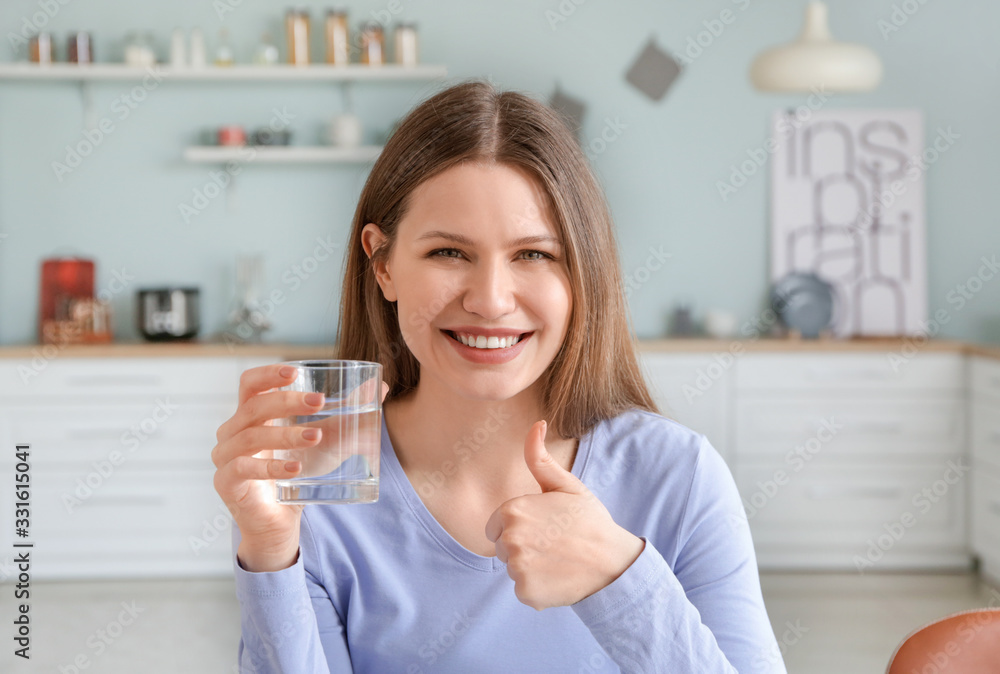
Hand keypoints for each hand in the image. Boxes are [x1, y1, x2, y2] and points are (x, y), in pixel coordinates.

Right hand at [212, 363, 388, 571]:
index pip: (250, 383)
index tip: (295, 372)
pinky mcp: (226, 482)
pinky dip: (271, 467)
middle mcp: (233, 431)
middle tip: (320, 402)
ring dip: (286, 434)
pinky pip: (244, 468)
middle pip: (255, 405)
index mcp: (251, 414)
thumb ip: (348, 414)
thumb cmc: (297, 473)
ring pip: (252, 435)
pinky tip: (295, 469)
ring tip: (316, 437)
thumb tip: (379, 387)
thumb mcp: (326, 440)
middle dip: (288, 401)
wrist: (282, 522)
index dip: (268, 374)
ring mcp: (225, 456)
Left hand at [484, 420, 644, 609]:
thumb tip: (536, 424)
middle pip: (502, 548)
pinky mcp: (525, 591)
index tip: (544, 528)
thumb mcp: (566, 485)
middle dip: (523, 547)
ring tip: (558, 560)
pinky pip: (522, 589)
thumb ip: (540, 458)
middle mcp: (509, 538)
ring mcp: (517, 566)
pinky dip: (537, 588)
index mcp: (512, 510)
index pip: (496, 526)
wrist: (613, 562)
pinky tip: (558, 578)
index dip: (520, 527)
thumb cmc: (589, 521)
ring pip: (513, 568)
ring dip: (530, 568)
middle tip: (554, 544)